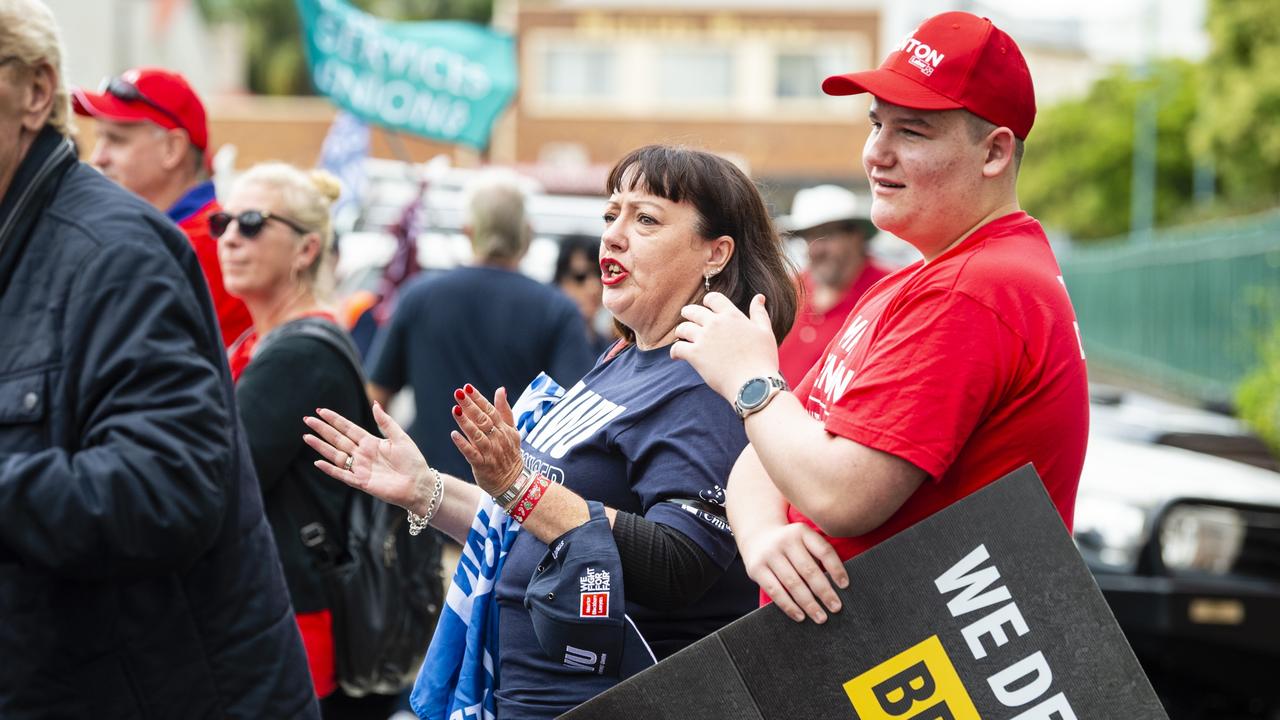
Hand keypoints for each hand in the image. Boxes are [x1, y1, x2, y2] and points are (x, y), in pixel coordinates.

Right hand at [303, 403, 433, 514]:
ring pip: (336, 455)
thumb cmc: (412, 461)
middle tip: (307, 419)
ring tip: (307, 436)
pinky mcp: (361, 482)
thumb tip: (375, 403)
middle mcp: (362, 454)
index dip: (335, 420)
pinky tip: (318, 461)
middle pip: (338, 439)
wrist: (419, 484)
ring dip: (321, 447)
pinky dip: (330, 469)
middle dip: (322, 430)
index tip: (321, 411)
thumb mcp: (400, 437)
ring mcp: (360, 468)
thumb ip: (386, 422)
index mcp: (371, 442)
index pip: (348, 428)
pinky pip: (342, 475)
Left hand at [450, 384, 521, 497]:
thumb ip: (504, 410)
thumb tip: (500, 389)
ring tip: (455, 410)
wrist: (514, 483)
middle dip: (470, 406)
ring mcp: (490, 452)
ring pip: (477, 435)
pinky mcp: (482, 465)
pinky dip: (463, 444)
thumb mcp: (511, 430)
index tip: (467, 387)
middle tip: (458, 393)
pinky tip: (453, 434)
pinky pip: (471, 454)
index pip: (490, 410)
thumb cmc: (510, 454)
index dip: (479, 399)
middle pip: (483, 420)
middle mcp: (497, 439)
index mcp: (504, 429)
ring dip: (466, 422)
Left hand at [671, 292, 779, 401]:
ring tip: (681, 337)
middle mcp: (715, 323)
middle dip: (688, 313)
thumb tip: (759, 297)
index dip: (707, 301)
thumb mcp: (765, 332)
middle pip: (693, 311)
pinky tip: (676, 356)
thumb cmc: (762, 359)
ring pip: (683, 328)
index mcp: (732, 316)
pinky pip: (677, 347)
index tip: (706, 307)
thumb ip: (759, 313)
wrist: (754, 383)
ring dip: (680, 332)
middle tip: (687, 317)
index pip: (713, 299)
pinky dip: (674, 351)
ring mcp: (703, 338)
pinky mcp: (695, 354)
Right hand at [739, 521, 848, 623]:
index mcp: (802, 532)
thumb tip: (839, 585)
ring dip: (809, 603)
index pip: (823, 551)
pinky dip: (789, 606)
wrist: (757, 536)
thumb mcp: (804, 540)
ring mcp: (769, 554)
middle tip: (836, 607)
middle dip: (824, 591)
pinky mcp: (756, 569)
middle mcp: (785, 541)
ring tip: (821, 617)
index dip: (836, 569)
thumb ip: (819, 556)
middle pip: (808, 569)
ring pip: (792, 583)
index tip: (845, 586)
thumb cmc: (790, 544)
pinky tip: (800, 616)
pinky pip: (775, 591)